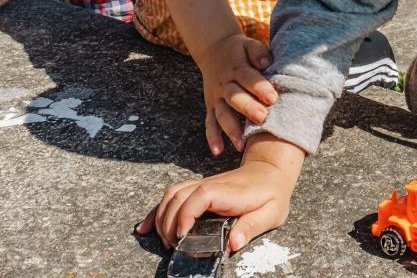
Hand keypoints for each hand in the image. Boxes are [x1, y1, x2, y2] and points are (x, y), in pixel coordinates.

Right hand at [136, 138, 304, 251]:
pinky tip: (145, 227)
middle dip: (169, 223)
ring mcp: (202, 185)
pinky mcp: (198, 189)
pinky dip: (156, 211)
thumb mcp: (271, 213)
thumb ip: (252, 227)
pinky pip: (171, 195)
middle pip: (179, 196)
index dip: (186, 215)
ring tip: (164, 241)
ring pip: (171, 195)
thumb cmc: (271, 193)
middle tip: (173, 247)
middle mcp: (211, 185)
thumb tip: (233, 243)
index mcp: (228, 192)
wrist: (270, 170)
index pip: (200, 196)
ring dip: (161, 217)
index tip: (182, 237)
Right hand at [199, 33, 276, 154]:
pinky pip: (209, 122)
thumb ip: (258, 52)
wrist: (213, 50)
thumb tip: (267, 62)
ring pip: (221, 113)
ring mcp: (216, 96)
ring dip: (231, 129)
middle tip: (262, 118)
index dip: (259, 87)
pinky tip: (218, 151)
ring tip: (241, 144)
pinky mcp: (210, 106)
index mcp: (237, 68)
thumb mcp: (249, 45)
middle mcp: (224, 84)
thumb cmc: (239, 51)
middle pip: (234, 97)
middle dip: (247, 108)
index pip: (248, 77)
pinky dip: (212, 137)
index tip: (273, 98)